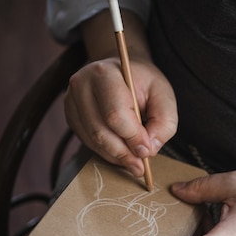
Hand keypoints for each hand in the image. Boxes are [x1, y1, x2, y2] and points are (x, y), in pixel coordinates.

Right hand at [64, 56, 176, 176]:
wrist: (122, 70)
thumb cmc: (143, 82)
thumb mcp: (163, 96)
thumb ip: (163, 122)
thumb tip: (149, 150)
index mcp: (104, 73)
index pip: (115, 114)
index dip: (133, 137)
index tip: (148, 151)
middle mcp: (81, 85)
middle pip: (100, 130)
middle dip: (123, 152)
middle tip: (141, 166)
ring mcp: (72, 101)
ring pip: (93, 140)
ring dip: (115, 156)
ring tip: (134, 163)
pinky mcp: (71, 115)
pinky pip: (87, 142)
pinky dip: (106, 153)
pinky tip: (121, 154)